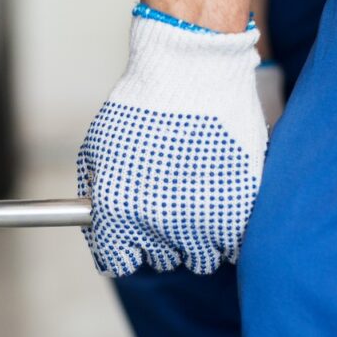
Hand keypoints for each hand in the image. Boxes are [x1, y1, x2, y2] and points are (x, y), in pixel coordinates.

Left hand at [76, 5, 267, 276]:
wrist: (191, 74)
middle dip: (162, 238)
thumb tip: (97, 220)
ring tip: (198, 203)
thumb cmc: (141, 105)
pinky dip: (229, 229)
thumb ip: (95, 192)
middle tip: (170, 207)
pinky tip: (222, 200)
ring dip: (199, 238)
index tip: (132, 241)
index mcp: (119, 214)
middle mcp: (159, 226)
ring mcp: (204, 221)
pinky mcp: (241, 209)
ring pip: (202, 257)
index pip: (119, 262)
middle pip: (163, 260)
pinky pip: (235, 243)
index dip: (125, 250)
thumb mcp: (98, 148)